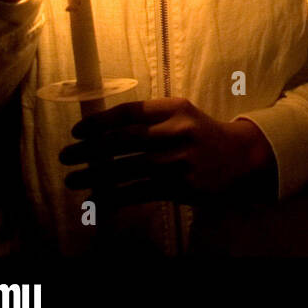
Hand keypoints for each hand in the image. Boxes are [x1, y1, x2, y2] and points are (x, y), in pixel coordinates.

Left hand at [60, 98, 275, 205]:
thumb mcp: (182, 116)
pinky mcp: (180, 186)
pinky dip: (113, 196)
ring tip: (71, 179)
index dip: (99, 121)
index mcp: (176, 109)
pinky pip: (139, 191)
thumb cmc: (202, 135)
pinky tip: (96, 198)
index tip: (77, 131)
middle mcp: (178, 132)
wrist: (242, 159)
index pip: (130, 112)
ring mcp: (179, 160)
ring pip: (128, 168)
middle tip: (65, 155)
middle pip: (124, 140)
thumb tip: (101, 131)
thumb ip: (149, 119)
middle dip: (89, 149)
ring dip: (94, 175)